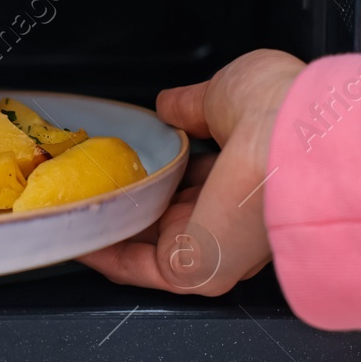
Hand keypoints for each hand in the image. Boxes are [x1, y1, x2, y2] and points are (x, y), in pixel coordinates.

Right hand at [79, 49, 303, 294]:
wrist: (295, 141)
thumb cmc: (279, 109)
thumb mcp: (226, 93)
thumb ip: (191, 105)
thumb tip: (168, 105)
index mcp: (248, 172)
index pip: (197, 176)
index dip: (159, 165)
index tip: (127, 154)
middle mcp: (232, 214)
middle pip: (167, 211)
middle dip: (127, 196)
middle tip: (87, 176)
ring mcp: (212, 244)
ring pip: (144, 242)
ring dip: (104, 224)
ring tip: (65, 200)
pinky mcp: (192, 269)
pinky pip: (134, 266)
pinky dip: (98, 250)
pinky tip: (70, 228)